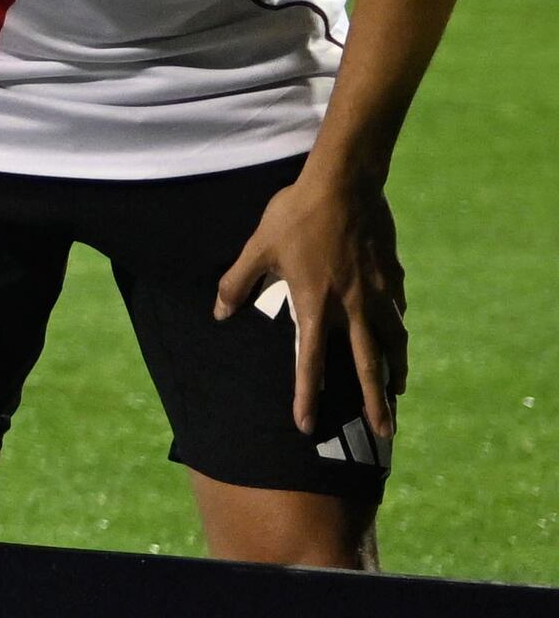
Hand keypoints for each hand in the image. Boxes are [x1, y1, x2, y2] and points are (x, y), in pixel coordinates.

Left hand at [215, 170, 404, 444]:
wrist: (344, 183)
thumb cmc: (295, 215)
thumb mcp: (257, 247)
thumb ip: (237, 283)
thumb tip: (218, 313)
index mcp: (315, 304)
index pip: (310, 362)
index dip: (306, 396)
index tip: (306, 426)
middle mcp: (352, 307)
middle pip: (368, 366)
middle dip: (376, 403)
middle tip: (384, 433)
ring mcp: (378, 293)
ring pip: (392, 343)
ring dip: (395, 372)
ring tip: (397, 393)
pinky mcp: (392, 277)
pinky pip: (397, 314)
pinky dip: (398, 334)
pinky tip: (398, 342)